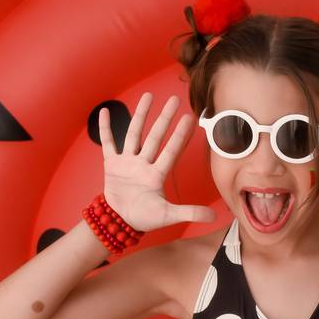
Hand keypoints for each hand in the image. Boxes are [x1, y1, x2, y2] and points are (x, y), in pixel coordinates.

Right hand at [98, 92, 215, 231]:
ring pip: (134, 133)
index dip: (180, 135)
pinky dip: (105, 128)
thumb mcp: (168, 216)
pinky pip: (108, 143)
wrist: (119, 222)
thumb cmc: (144, 217)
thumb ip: (189, 213)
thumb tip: (213, 216)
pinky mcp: (112, 164)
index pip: (171, 150)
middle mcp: (144, 163)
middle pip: (155, 136)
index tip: (189, 118)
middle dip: (164, 118)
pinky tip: (105, 110)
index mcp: (157, 174)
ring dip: (140, 115)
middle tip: (175, 99)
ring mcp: (128, 162)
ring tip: (148, 96)